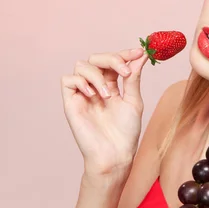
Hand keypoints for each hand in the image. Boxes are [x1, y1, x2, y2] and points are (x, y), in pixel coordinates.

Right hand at [60, 48, 148, 177]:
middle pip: (96, 58)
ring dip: (97, 75)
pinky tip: (93, 95)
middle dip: (112, 59)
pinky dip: (81, 82)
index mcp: (111, 85)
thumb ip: (133, 78)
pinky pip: (68, 80)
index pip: (113, 61)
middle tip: (125, 72)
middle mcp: (95, 86)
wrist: (114, 155)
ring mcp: (82, 93)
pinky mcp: (71, 102)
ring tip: (107, 95)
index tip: (139, 52)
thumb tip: (140, 56)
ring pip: (81, 65)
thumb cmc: (125, 132)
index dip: (124, 54)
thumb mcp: (133, 101)